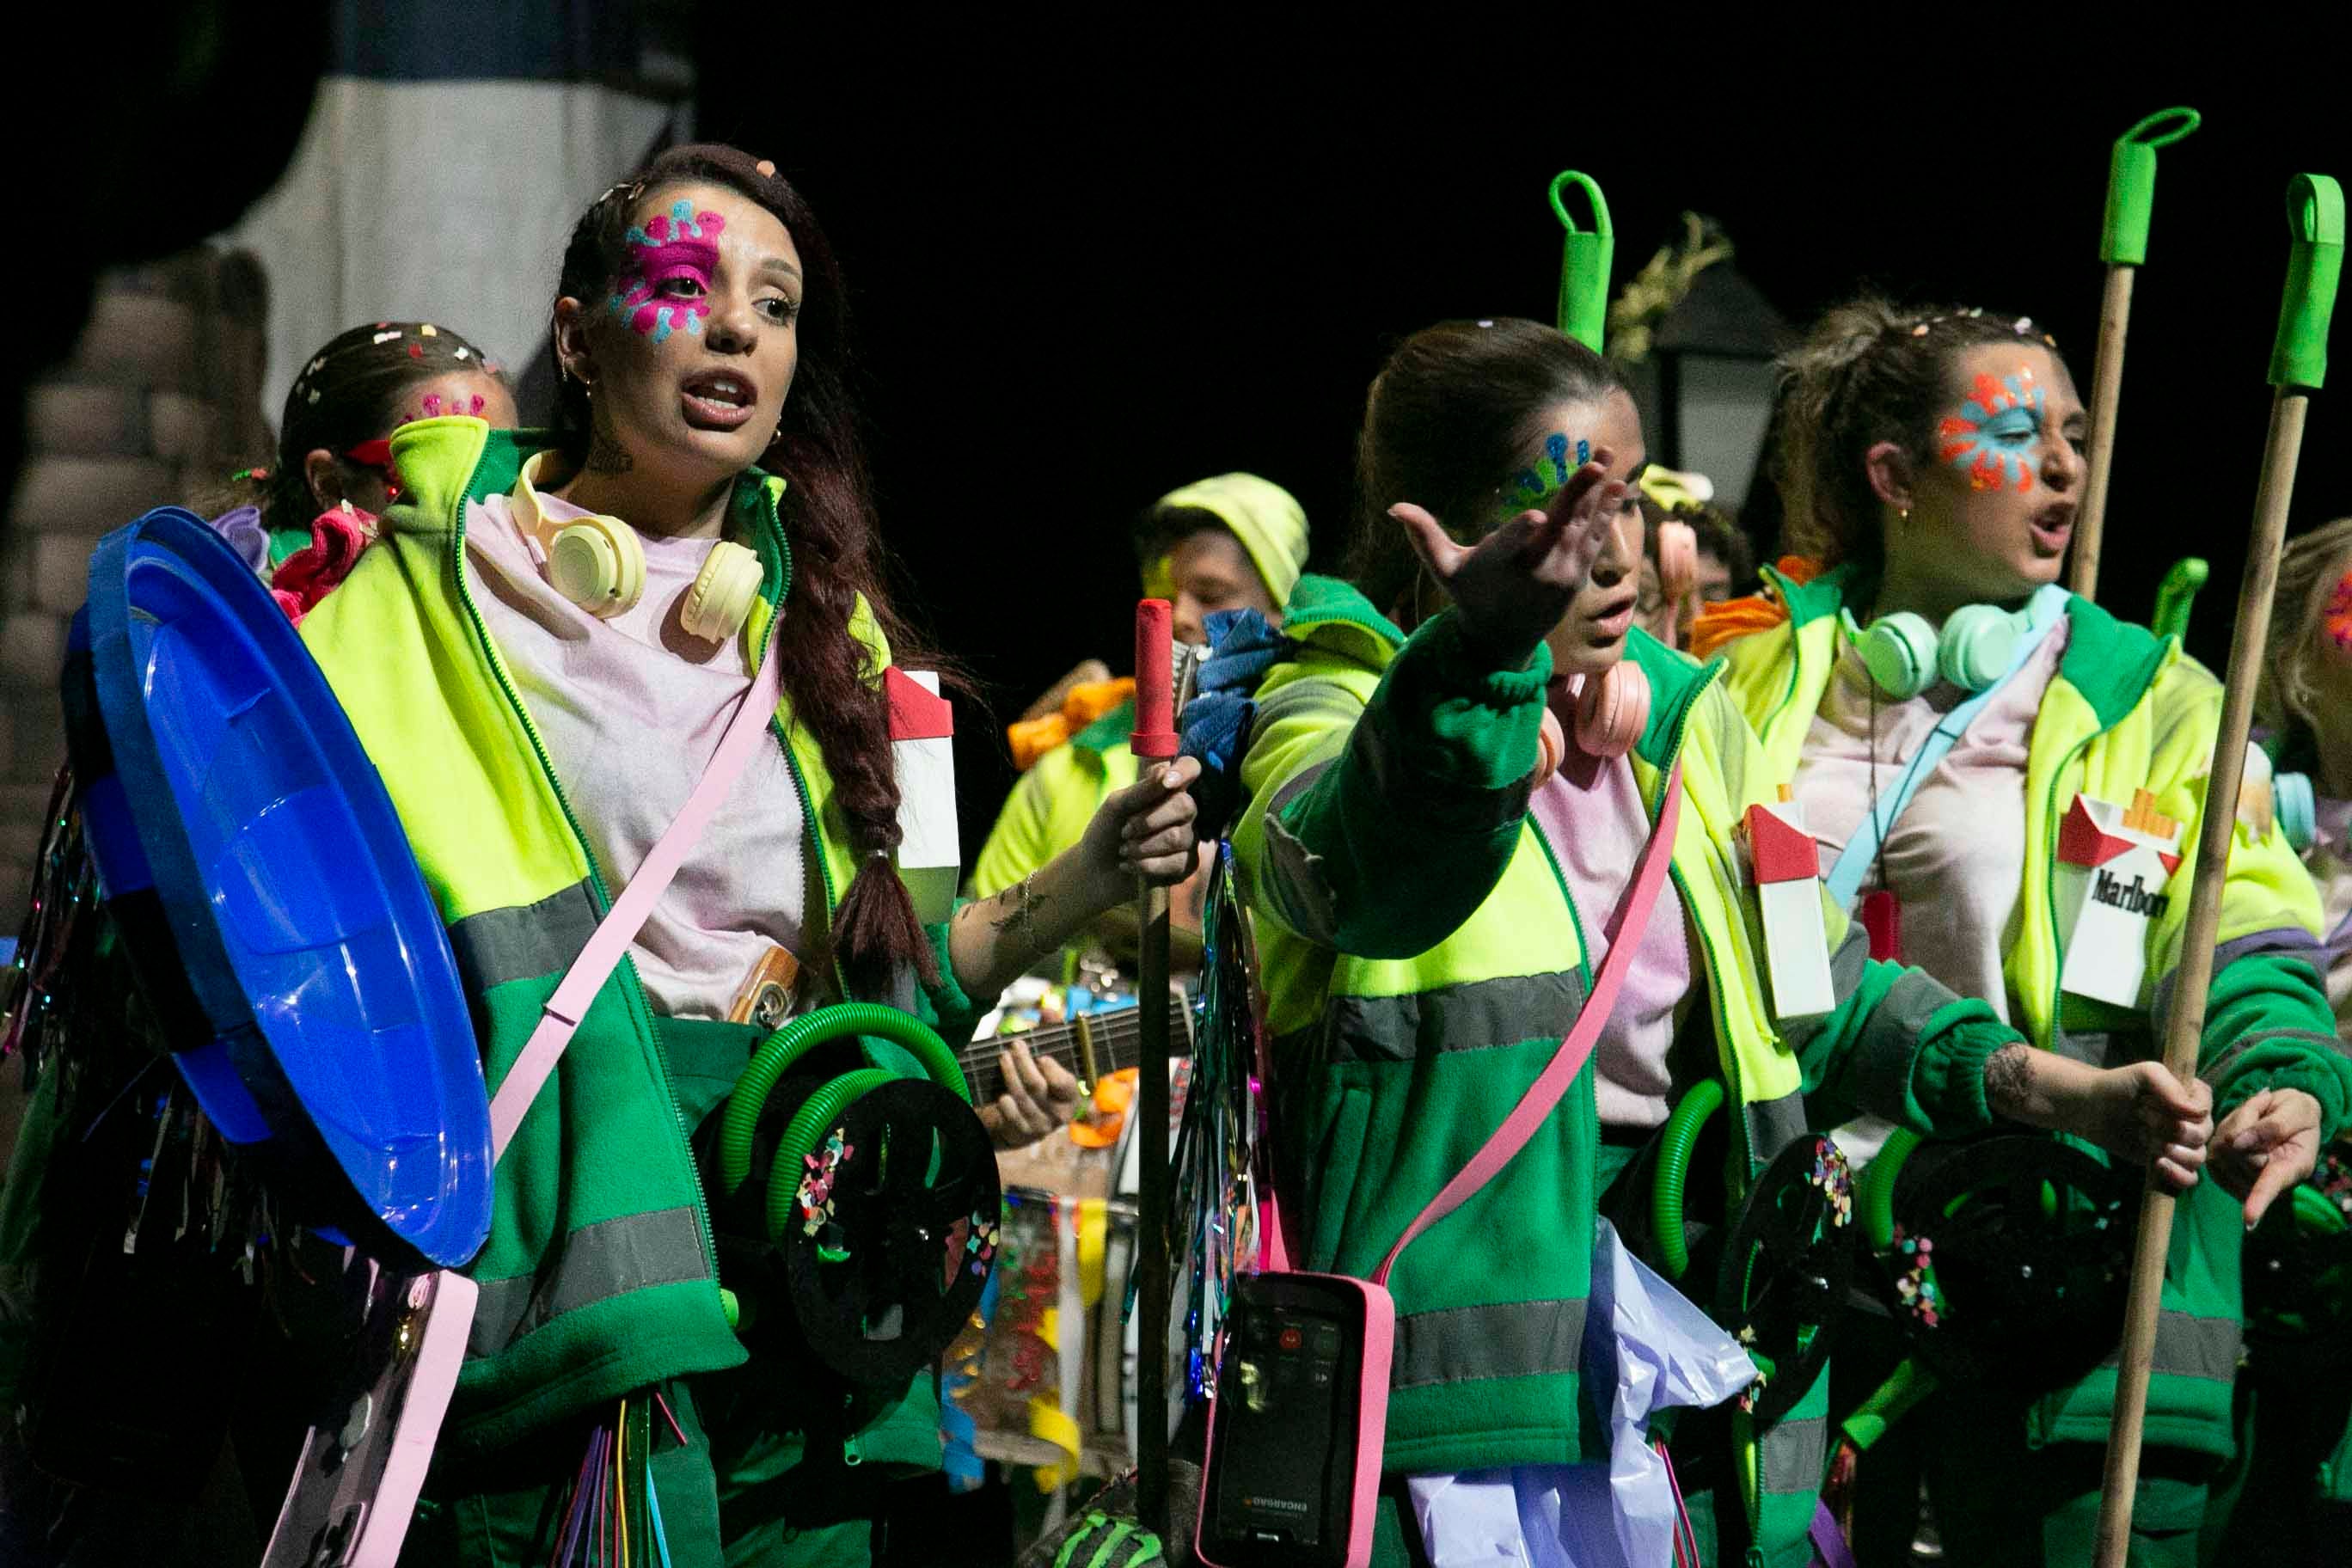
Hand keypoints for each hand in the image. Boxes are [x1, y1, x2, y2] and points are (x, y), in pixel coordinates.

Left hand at [977, 1038, 1082, 1148]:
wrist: (1026, 1119)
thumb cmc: (1041, 1081)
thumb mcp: (1049, 1058)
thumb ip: (1051, 1033)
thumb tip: (1048, 1012)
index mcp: (1071, 1096)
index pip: (1065, 1083)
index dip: (1053, 1070)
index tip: (1041, 1056)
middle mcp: (1059, 1114)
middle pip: (1037, 1086)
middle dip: (1023, 1063)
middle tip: (1014, 1045)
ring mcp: (1041, 1125)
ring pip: (1021, 1098)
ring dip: (1010, 1075)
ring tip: (1003, 1057)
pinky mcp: (1023, 1134)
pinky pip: (1012, 1116)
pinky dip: (1006, 1103)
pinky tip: (1001, 1093)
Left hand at [1078, 756, 1201, 901]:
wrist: (1096, 871)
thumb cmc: (1107, 831)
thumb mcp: (1117, 806)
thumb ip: (1143, 790)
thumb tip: (1166, 769)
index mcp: (1167, 789)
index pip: (1190, 768)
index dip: (1185, 771)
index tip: (1167, 782)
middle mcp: (1183, 811)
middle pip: (1185, 806)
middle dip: (1149, 820)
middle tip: (1125, 831)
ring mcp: (1188, 838)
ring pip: (1178, 837)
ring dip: (1143, 846)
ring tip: (1124, 850)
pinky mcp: (1186, 865)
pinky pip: (1177, 862)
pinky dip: (1147, 865)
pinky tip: (1130, 865)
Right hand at [1390, 455, 1628, 667]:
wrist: (1502, 640)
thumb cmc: (1470, 595)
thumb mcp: (1444, 569)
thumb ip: (1424, 536)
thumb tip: (1394, 507)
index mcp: (1501, 564)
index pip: (1512, 544)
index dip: (1522, 531)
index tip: (1539, 516)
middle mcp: (1536, 569)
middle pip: (1560, 527)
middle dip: (1578, 494)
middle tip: (1596, 464)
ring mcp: (1561, 574)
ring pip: (1583, 529)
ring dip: (1599, 494)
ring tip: (1609, 460)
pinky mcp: (1577, 578)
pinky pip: (1595, 541)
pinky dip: (1606, 515)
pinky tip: (1619, 488)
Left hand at [2078, 1061, 2214, 1192]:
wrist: (2092, 1108)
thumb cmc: (2120, 1085)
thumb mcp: (2145, 1074)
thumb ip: (2171, 1087)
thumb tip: (2199, 1114)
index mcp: (2195, 1097)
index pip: (2204, 1111)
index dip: (2176, 1111)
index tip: (2146, 1101)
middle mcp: (2195, 1122)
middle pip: (2201, 1136)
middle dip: (2168, 1129)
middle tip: (2141, 1117)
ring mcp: (2184, 1144)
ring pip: (2197, 1158)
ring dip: (2167, 1149)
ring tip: (2143, 1136)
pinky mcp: (2171, 1163)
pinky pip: (2190, 1179)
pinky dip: (2177, 1175)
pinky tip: (2156, 1164)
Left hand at [2211, 1087, 2323, 1226]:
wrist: (2286, 1113)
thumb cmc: (2296, 1114)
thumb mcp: (2297, 1110)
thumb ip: (2273, 1126)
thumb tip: (2237, 1142)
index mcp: (2291, 1169)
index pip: (2271, 1185)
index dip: (2259, 1201)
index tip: (2249, 1220)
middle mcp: (2265, 1179)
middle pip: (2240, 1155)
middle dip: (2248, 1127)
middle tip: (2266, 1117)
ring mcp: (2241, 1175)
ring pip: (2224, 1149)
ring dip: (2236, 1126)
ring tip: (2255, 1123)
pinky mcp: (2220, 1167)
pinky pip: (2215, 1146)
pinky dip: (2225, 1130)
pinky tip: (2241, 1131)